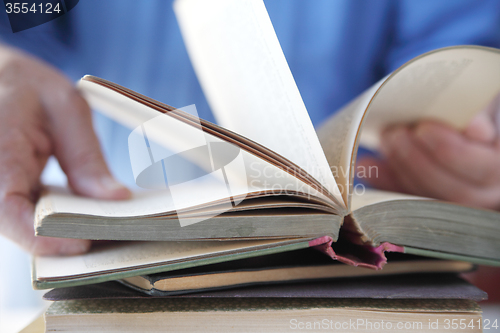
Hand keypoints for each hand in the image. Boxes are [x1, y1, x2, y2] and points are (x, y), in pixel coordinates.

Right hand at [0, 45, 129, 254]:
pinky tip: (84, 213)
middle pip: (16, 225)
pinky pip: (24, 216)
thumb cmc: (27, 87)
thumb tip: (114, 200)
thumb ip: (86, 156)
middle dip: (62, 238)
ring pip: (20, 226)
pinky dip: (55, 218)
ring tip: (102, 224)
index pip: (7, 209)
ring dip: (60, 230)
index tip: (84, 241)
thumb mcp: (65, 108)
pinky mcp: (2, 192)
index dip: (44, 236)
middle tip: (108, 235)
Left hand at [357, 107, 499, 210]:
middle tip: (394, 132)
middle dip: (417, 160)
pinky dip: (384, 182)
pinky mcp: (429, 205)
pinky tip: (364, 164)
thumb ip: (481, 110)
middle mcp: (489, 191)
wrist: (459, 114)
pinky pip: (406, 201)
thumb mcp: (482, 99)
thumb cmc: (474, 104)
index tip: (423, 128)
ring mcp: (459, 201)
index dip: (452, 152)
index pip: (485, 168)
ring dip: (401, 168)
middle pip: (455, 190)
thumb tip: (474, 129)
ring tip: (386, 138)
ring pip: (429, 198)